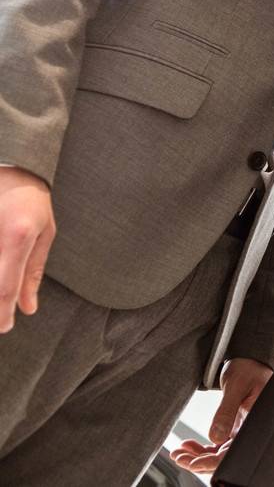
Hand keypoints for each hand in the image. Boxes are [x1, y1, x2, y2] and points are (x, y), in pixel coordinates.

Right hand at [0, 166, 53, 332]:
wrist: (10, 171)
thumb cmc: (32, 202)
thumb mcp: (45, 233)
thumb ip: (33, 272)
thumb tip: (27, 308)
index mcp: (17, 238)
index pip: (5, 287)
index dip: (2, 312)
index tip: (4, 328)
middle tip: (1, 319)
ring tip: (4, 296)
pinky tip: (2, 274)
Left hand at [171, 357, 271, 471]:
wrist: (250, 360)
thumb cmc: (248, 368)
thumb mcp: (235, 386)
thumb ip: (226, 412)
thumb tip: (215, 437)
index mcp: (256, 421)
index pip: (235, 451)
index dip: (213, 462)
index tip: (193, 464)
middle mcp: (250, 430)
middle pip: (224, 456)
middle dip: (199, 461)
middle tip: (180, 457)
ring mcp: (241, 431)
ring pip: (218, 453)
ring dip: (198, 457)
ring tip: (180, 453)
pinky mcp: (234, 428)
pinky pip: (217, 445)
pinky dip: (202, 449)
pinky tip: (189, 446)